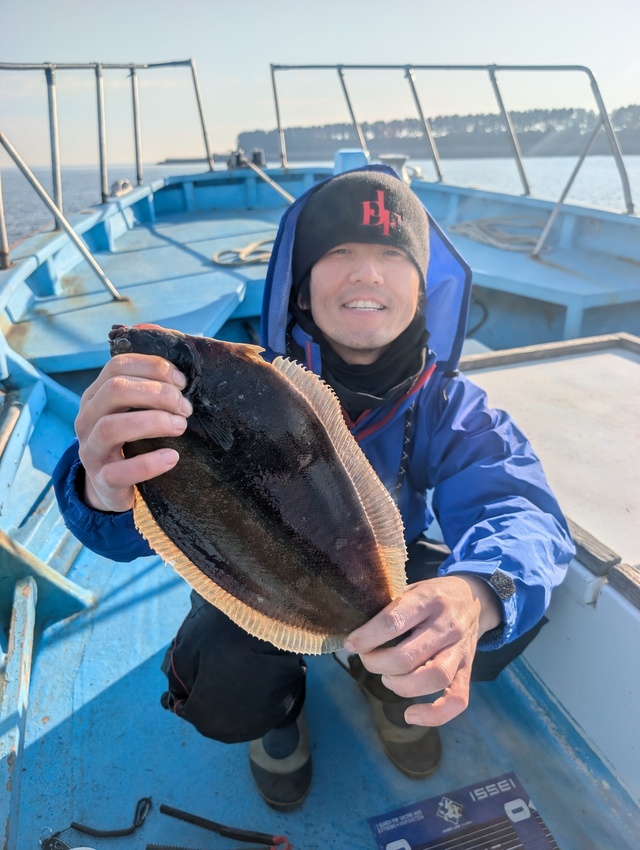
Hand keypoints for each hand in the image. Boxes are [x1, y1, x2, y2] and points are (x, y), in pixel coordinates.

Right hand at [75, 352, 191, 512]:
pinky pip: (120, 471)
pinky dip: (149, 462)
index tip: (182, 381)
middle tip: (185, 407)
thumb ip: (146, 375)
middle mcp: (87, 418)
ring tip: (180, 426)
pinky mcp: (102, 479)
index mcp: (96, 395)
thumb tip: (152, 328)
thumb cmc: (133, 438)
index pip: (117, 366)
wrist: (112, 486)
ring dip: (153, 422)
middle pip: (115, 390)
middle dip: (157, 393)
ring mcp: (90, 449)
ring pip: (112, 427)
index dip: (153, 367)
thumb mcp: (136, 407)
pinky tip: (172, 457)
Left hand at [345, 575, 501, 725]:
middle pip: (408, 657)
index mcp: (428, 599)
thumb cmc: (432, 595)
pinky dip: (433, 714)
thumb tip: (354, 627)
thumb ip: (388, 604)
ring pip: (433, 678)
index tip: (351, 644)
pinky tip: (410, 715)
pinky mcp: (468, 670)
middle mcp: (446, 626)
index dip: (367, 637)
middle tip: (366, 659)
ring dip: (400, 686)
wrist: (474, 598)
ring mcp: (459, 650)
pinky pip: (457, 700)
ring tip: (387, 677)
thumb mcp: (411, 586)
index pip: (394, 622)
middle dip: (377, 663)